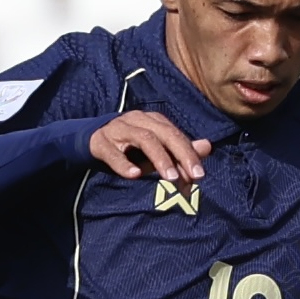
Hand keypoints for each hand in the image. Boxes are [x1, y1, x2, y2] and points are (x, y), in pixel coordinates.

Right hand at [89, 111, 209, 182]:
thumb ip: (179, 150)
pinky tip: (134, 175)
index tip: (199, 176)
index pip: (176, 135)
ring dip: (159, 159)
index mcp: (153, 121)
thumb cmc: (129, 146)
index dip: (189, 154)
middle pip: (164, 134)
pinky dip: (124, 164)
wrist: (91, 140)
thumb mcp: (156, 149)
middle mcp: (138, 120)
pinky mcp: (101, 142)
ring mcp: (118, 129)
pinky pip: (113, 152)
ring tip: (171, 178)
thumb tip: (208, 147)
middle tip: (192, 177)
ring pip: (143, 139)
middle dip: (180, 154)